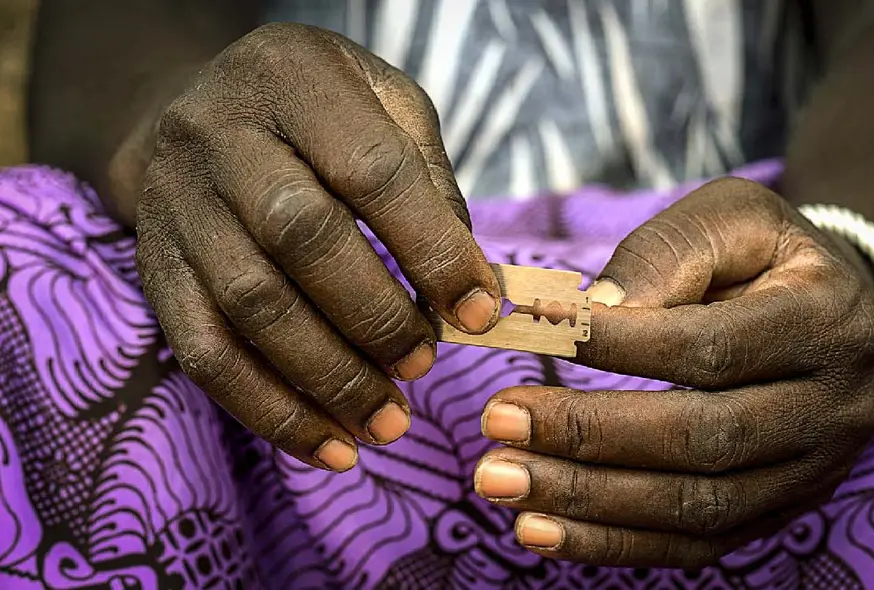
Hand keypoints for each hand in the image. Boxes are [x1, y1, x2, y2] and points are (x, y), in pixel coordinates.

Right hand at [135, 23, 500, 471]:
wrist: (198, 111)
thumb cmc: (317, 112)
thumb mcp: (385, 106)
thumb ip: (430, 183)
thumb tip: (473, 288)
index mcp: (294, 78)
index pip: (372, 170)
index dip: (432, 249)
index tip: (481, 312)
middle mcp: (221, 134)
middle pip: (300, 237)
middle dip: (375, 317)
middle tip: (424, 366)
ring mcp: (177, 204)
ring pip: (250, 305)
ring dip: (328, 379)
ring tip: (387, 423)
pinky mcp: (155, 268)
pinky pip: (204, 353)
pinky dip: (270, 411)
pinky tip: (329, 446)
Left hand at [474, 178, 873, 567]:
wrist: (837, 315)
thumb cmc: (766, 255)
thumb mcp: (730, 218)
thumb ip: (664, 255)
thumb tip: (593, 312)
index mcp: (824, 321)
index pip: (709, 347)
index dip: (616, 345)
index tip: (530, 327)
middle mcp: (832, 408)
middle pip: (702, 439)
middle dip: (589, 435)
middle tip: (497, 421)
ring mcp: (812, 473)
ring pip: (695, 507)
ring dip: (587, 501)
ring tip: (500, 480)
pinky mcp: (780, 511)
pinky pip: (696, 545)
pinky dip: (613, 543)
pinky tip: (541, 529)